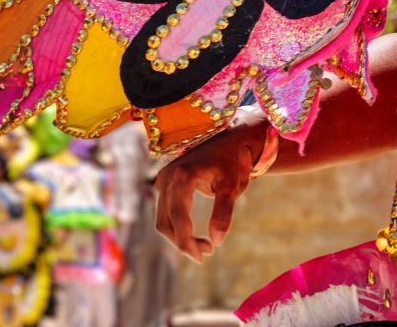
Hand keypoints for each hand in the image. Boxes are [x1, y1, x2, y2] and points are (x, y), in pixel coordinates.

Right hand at [152, 119, 268, 260]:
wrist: (230, 139)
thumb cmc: (233, 162)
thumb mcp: (232, 186)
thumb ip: (224, 213)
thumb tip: (217, 241)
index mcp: (182, 177)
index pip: (178, 218)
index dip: (187, 242)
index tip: (203, 257)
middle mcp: (167, 178)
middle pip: (166, 223)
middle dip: (184, 242)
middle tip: (207, 252)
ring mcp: (163, 179)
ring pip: (162, 220)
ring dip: (179, 237)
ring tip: (204, 245)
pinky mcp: (164, 183)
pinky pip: (165, 212)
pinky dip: (177, 226)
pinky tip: (194, 234)